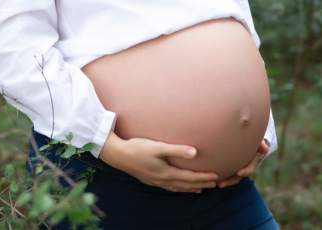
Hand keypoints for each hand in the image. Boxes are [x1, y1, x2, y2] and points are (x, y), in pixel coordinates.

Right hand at [99, 130, 217, 192]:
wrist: (119, 155)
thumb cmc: (138, 148)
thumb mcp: (158, 147)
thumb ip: (177, 149)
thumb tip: (195, 152)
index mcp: (167, 172)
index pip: (189, 177)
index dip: (203, 177)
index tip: (215, 176)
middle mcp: (163, 180)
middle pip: (186, 184)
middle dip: (200, 184)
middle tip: (213, 184)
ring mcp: (156, 181)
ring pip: (178, 187)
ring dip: (190, 188)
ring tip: (200, 189)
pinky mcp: (150, 179)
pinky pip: (169, 187)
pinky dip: (178, 187)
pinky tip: (177, 185)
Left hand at [217, 140, 268, 188]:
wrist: (245, 136)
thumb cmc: (251, 137)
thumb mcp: (257, 139)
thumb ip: (260, 144)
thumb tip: (265, 149)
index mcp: (251, 161)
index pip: (249, 168)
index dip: (245, 171)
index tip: (238, 172)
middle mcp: (243, 166)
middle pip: (237, 177)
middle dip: (230, 181)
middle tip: (221, 184)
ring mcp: (235, 166)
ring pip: (230, 176)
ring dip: (223, 180)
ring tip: (215, 183)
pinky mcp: (228, 164)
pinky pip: (224, 171)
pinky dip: (218, 174)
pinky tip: (209, 176)